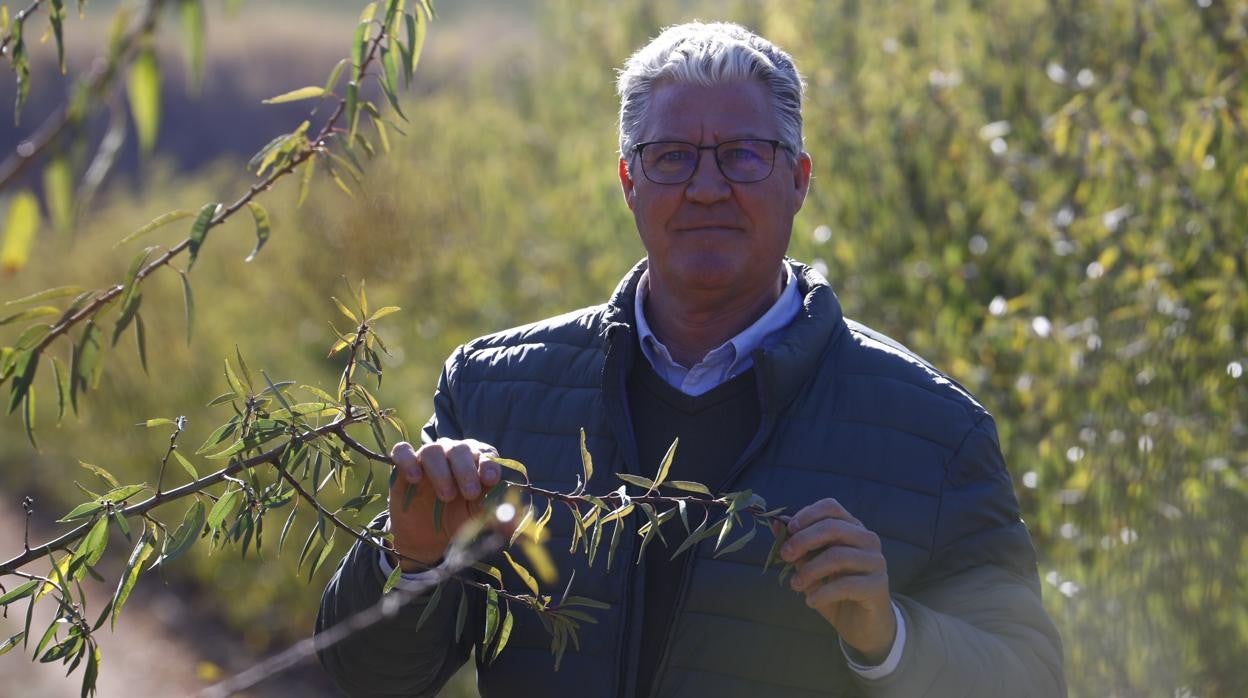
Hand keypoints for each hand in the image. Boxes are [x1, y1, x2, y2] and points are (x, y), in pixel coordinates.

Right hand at [388, 438, 501, 570]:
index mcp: (477, 462)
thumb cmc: (460, 519)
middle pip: (460, 449)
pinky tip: (414, 478)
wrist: (429, 537)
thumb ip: (497, 516)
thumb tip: (515, 524)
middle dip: (466, 470)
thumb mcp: (480, 519)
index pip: (485, 453)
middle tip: (470, 493)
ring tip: (447, 496)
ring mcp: (428, 459)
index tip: (490, 479)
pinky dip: (408, 460)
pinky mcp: (404, 467)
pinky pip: (402, 451)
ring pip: (432, 449)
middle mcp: (453, 454)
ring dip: (441, 471)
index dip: (488, 464)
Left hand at [777, 498, 895, 663]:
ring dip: (810, 570)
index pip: (831, 508)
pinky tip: (811, 602)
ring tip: (795, 585)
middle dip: (804, 540)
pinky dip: (823, 593)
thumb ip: (798, 546)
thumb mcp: (811, 567)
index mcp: (852, 528)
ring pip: (838, 556)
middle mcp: (867, 539)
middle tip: (785, 556)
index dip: (808, 514)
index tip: (789, 529)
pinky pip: (847, 584)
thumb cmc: (835, 591)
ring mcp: (876, 561)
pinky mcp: (878, 586)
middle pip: (833, 527)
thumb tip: (776, 524)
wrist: (862, 625)